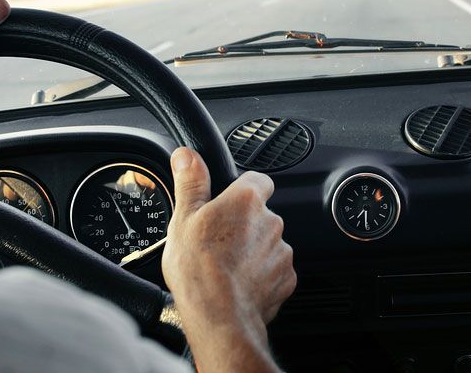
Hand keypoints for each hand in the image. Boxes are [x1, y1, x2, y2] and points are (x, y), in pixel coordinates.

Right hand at [162, 148, 295, 372]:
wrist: (219, 316)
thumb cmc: (198, 268)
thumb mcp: (184, 218)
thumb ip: (190, 182)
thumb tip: (186, 155)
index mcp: (246, 200)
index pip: (257, 180)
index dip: (243, 189)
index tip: (228, 202)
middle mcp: (271, 221)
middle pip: (261, 214)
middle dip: (244, 225)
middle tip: (218, 241)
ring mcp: (281, 251)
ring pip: (267, 243)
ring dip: (253, 251)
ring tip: (226, 266)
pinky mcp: (287, 279)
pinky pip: (274, 270)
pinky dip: (261, 275)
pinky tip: (238, 284)